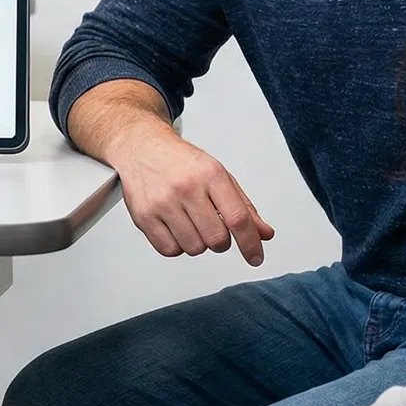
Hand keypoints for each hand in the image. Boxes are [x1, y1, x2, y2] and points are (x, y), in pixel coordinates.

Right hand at [111, 132, 273, 264]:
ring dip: (197, 243)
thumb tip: (264, 234)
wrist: (141, 148)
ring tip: (190, 222)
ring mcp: (163, 203)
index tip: (256, 257)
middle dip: (220, 241)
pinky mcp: (144, 216)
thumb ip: (243, 206)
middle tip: (212, 227)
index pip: (237, 218)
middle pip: (217, 239)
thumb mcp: (218, 175)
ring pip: (194, 248)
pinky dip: (177, 246)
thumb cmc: (182, 163)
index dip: (250, 243)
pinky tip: (175, 227)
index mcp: (210, 174)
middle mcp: (186, 188)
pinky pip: (170, 250)